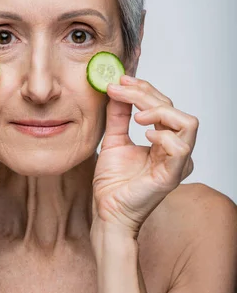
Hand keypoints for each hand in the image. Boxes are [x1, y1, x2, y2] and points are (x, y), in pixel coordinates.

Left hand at [91, 75, 198, 238]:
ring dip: (159, 111)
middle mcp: (174, 149)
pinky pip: (182, 147)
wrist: (106, 211)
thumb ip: (118, 116)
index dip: (143, 89)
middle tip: (120, 89)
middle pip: (172, 108)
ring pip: (186, 122)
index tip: (120, 81)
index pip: (162, 105)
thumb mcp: (113, 140)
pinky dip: (165, 135)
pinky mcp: (173, 175)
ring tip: (136, 116)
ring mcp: (177, 162)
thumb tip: (117, 89)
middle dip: (145, 94)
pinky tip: (145, 135)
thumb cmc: (112, 184)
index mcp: (163, 140)